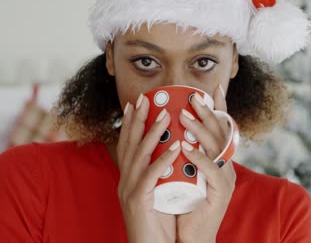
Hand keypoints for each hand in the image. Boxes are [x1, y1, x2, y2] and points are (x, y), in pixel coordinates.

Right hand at [116, 95, 179, 242]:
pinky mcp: (137, 201)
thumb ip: (158, 173)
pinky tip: (175, 146)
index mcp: (128, 177)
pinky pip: (150, 176)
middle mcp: (125, 180)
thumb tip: (172, 151)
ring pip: (139, 155)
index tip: (137, 103)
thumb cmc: (157, 222)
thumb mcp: (155, 192)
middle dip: (137, 119)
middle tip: (146, 99)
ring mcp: (128, 190)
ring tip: (165, 115)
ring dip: (151, 133)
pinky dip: (163, 159)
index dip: (131, 122)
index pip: (128, 144)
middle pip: (128, 143)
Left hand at [177, 85, 236, 242]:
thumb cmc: (183, 203)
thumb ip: (182, 153)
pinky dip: (199, 159)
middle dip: (209, 112)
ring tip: (185, 117)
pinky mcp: (220, 194)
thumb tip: (169, 131)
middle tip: (194, 97)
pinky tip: (186, 149)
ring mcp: (225, 179)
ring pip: (217, 149)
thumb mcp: (182, 172)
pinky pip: (211, 172)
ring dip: (201, 131)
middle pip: (222, 133)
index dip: (219, 108)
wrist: (188, 236)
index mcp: (218, 159)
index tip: (213, 88)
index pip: (220, 129)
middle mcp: (226, 166)